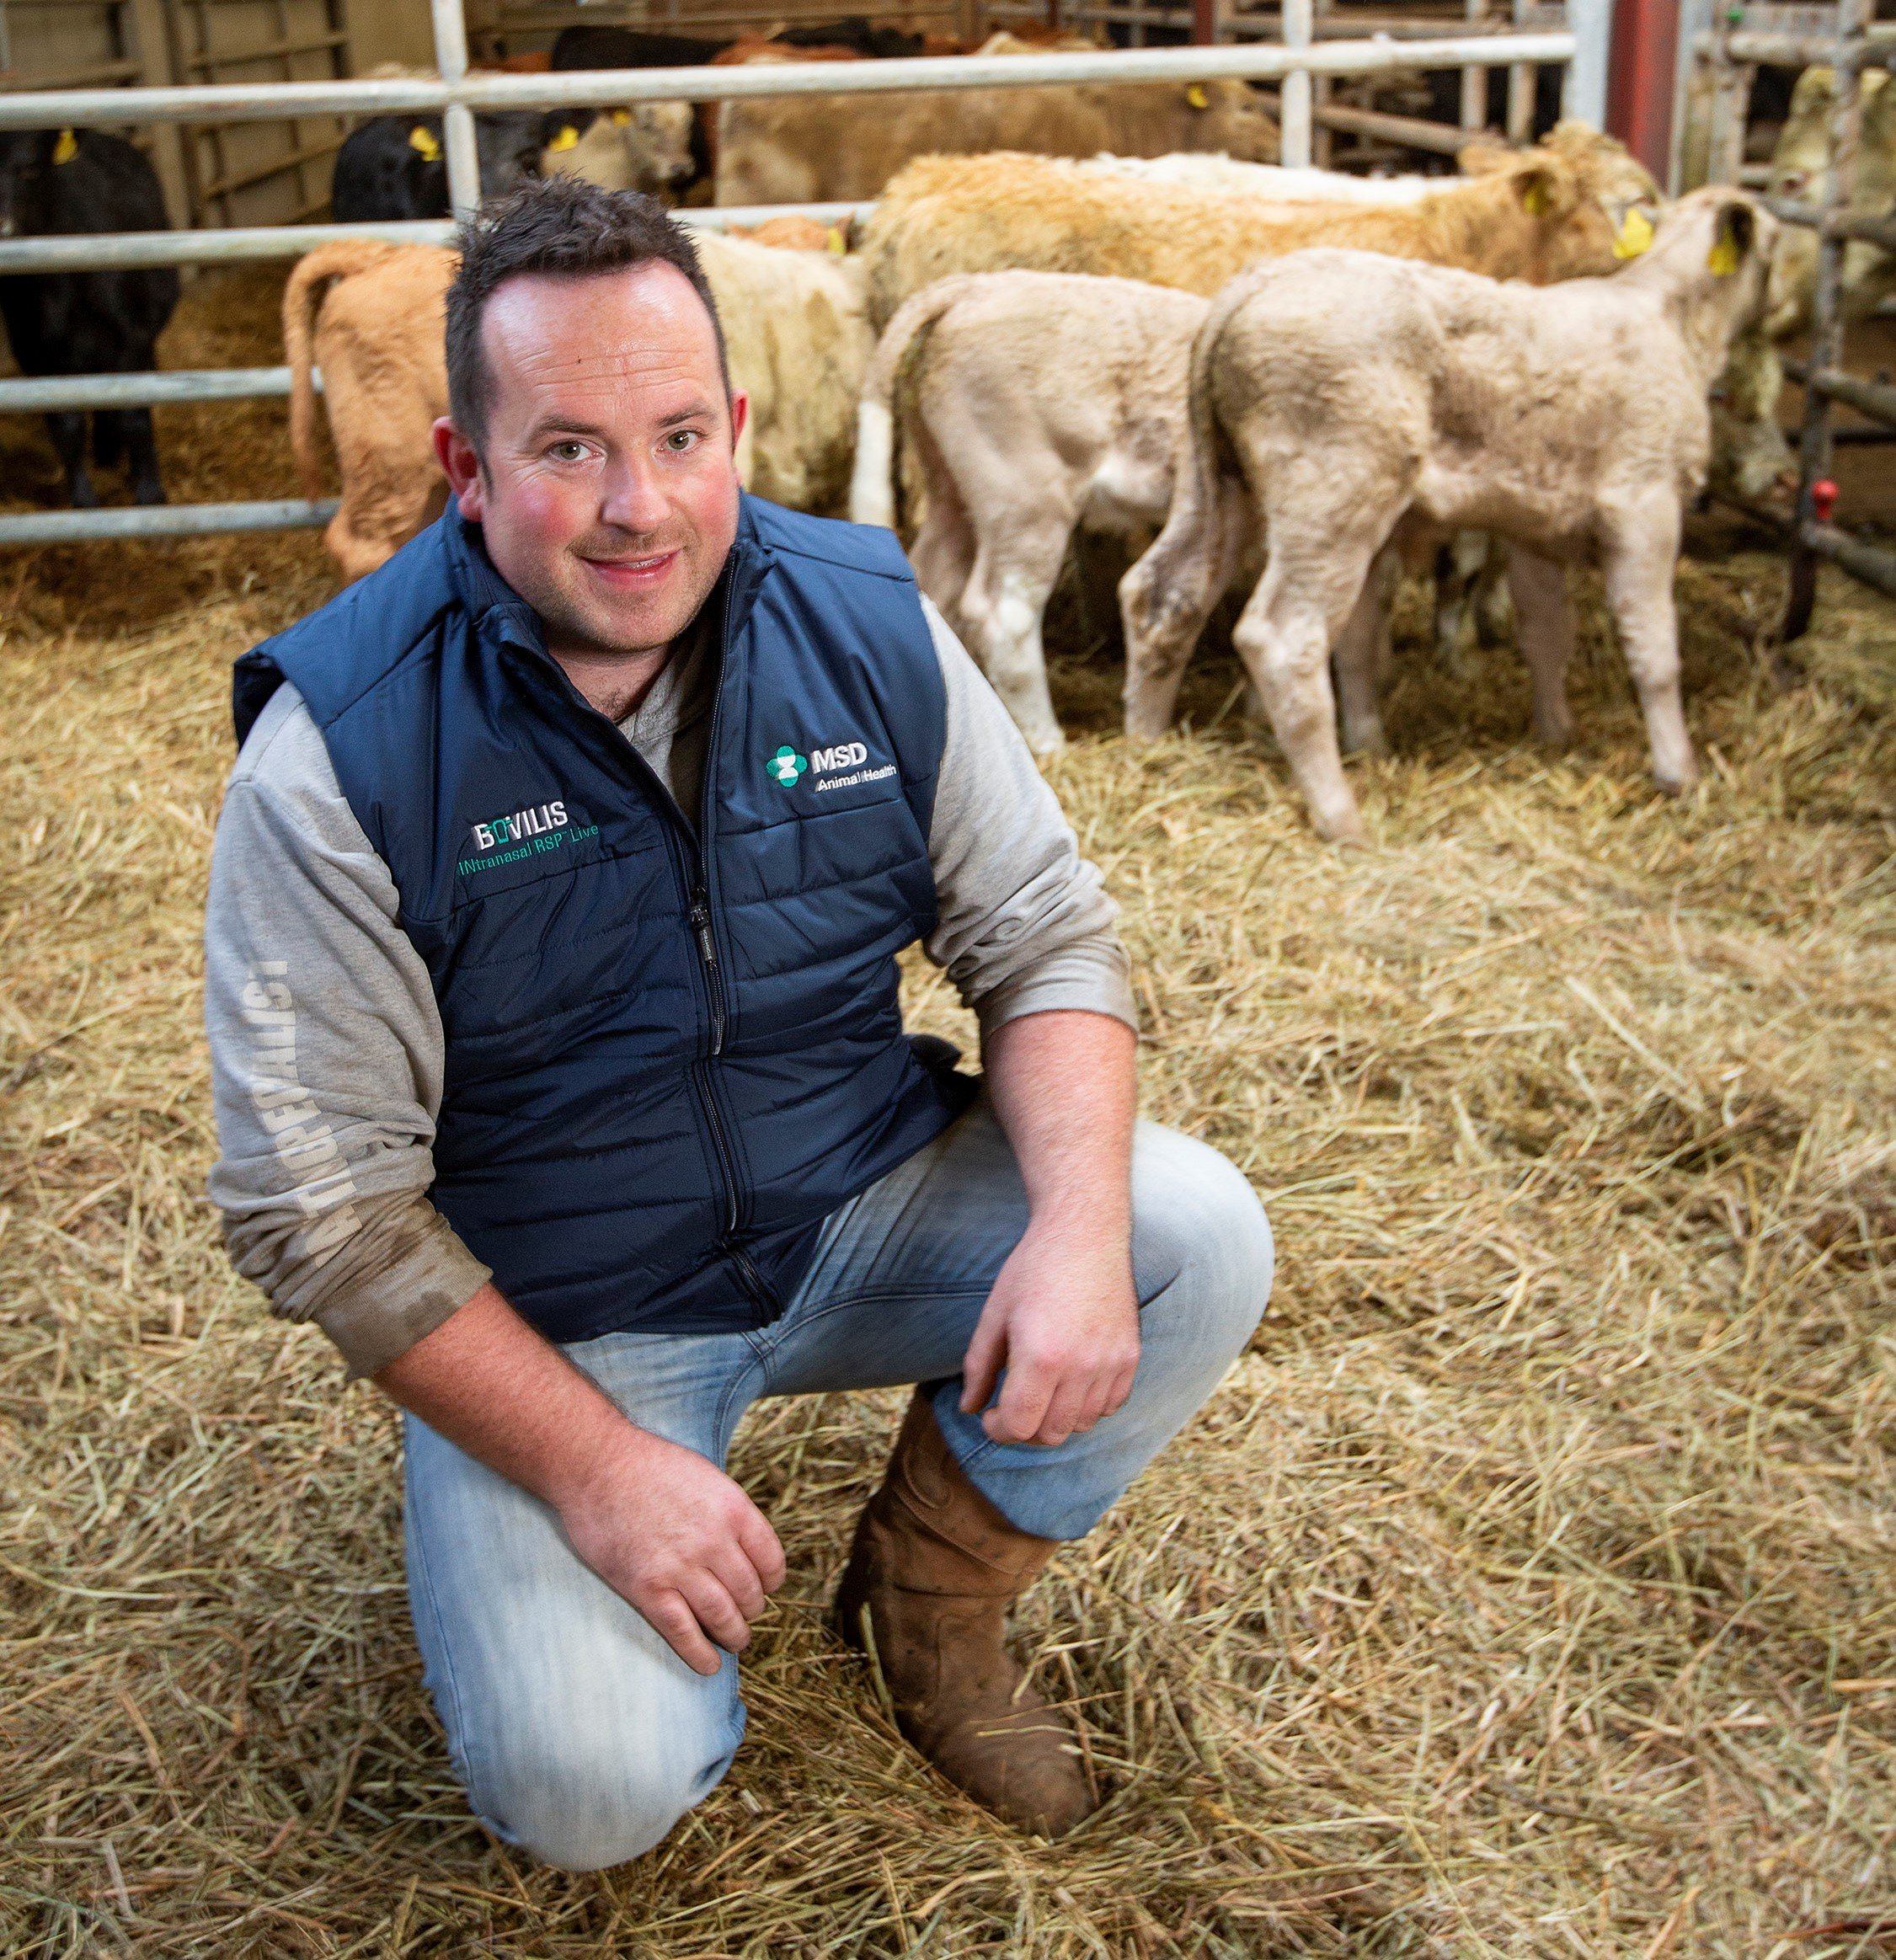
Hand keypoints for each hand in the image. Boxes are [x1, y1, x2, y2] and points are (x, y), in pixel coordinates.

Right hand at [554, 1427, 786, 1675]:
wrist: (596, 1465)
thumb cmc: (650, 1466)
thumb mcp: (707, 1477)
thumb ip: (729, 1512)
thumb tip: (745, 1546)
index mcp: (733, 1509)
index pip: (772, 1562)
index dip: (771, 1582)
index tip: (765, 1588)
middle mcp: (713, 1540)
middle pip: (749, 1593)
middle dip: (751, 1610)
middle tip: (745, 1616)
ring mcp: (680, 1567)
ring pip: (723, 1617)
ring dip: (734, 1636)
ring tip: (734, 1641)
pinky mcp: (647, 1588)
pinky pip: (683, 1632)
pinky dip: (700, 1654)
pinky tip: (708, 1664)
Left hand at [959, 1219, 1139, 1446]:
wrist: (1085, 1234)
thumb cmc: (1032, 1270)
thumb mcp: (994, 1315)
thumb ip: (979, 1367)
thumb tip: (969, 1408)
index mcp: (1040, 1357)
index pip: (1019, 1425)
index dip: (997, 1429)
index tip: (989, 1414)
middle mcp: (1081, 1366)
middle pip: (1051, 1433)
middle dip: (1024, 1428)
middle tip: (1011, 1406)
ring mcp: (1110, 1363)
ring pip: (1082, 1423)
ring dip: (1056, 1418)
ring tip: (1041, 1391)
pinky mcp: (1130, 1356)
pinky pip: (1111, 1405)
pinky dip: (1089, 1406)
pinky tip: (1071, 1382)